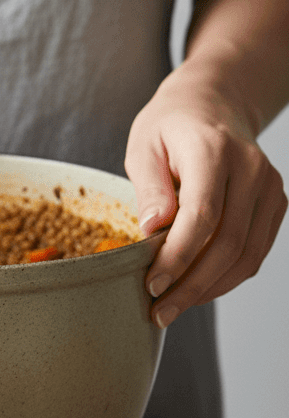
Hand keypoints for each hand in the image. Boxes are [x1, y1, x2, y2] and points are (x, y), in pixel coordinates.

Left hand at [124, 67, 285, 327]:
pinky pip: (255, 252)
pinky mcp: (275, 203)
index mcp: (214, 151)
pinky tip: (196, 291)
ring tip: (172, 309)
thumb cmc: (168, 129)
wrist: (213, 104)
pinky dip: (226, 278)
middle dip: (191, 285)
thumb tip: (151, 229)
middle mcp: (251, 169)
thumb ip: (149, 188)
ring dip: (209, 290)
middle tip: (158, 313)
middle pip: (227, 242)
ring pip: (247, 254)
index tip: (150, 285)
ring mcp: (269, 187)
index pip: (202, 214)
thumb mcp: (144, 147)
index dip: (177, 256)